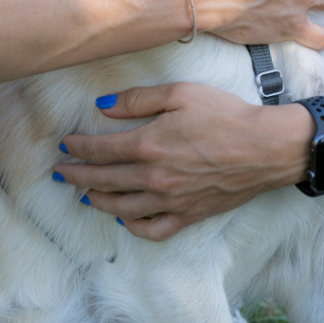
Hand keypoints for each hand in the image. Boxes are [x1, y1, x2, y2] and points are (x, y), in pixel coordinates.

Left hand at [53, 82, 311, 239]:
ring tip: (84, 194)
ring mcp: (169, 200)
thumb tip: (103, 106)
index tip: (63, 145)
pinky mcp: (188, 215)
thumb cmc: (225, 115)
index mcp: (148, 144)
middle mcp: (153, 177)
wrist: (264, 147)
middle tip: (59, 173)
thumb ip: (138, 100)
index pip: (99, 150)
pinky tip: (123, 218)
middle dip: (76, 176)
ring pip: (120, 208)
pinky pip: (151, 229)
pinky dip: (132, 226)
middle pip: (102, 180)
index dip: (77, 148)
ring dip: (96, 201)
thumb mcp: (180, 93)